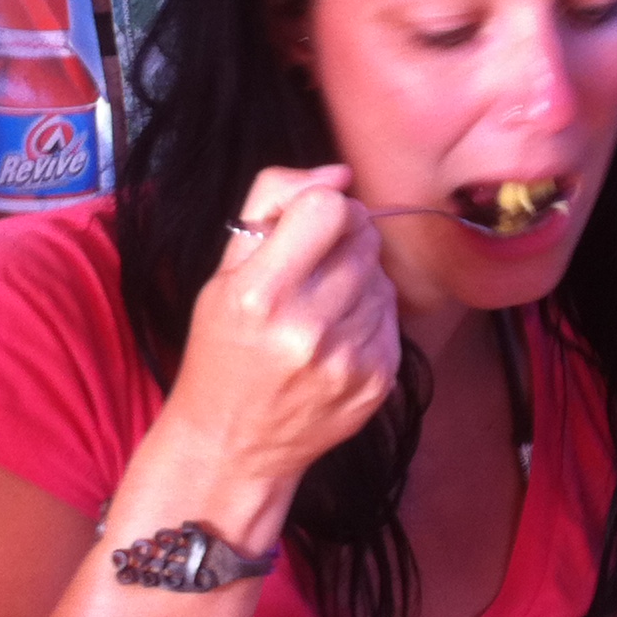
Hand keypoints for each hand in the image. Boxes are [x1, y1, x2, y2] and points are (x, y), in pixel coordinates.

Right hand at [156, 164, 400, 551]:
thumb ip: (271, 204)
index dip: (324, 206)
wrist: (232, 445)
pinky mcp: (377, 382)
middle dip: (344, 239)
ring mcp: (347, 359)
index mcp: (260, 293)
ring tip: (322, 307)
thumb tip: (338, 171)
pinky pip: (392, 317)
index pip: (328, 207)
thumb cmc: (224, 350)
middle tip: (314, 268)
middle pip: (363, 237)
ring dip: (359, 279)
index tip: (309, 226)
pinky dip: (370, 317)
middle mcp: (306, 327)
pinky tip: (337, 336)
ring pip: (381, 276)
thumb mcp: (223, 273)